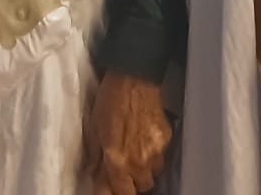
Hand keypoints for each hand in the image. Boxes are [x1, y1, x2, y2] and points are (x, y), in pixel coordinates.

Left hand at [88, 72, 170, 194]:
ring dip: (143, 171)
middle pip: (139, 188)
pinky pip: (162, 158)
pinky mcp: (167, 140)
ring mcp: (156, 152)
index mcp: (117, 161)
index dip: (112, 193)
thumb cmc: (110, 100)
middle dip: (130, 184)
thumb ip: (95, 156)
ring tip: (135, 156)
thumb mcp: (93, 128)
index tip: (107, 188)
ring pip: (152, 175)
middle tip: (122, 171)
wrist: (135, 77)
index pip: (119, 194)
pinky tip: (145, 142)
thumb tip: (94, 173)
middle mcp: (138, 162)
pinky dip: (154, 156)